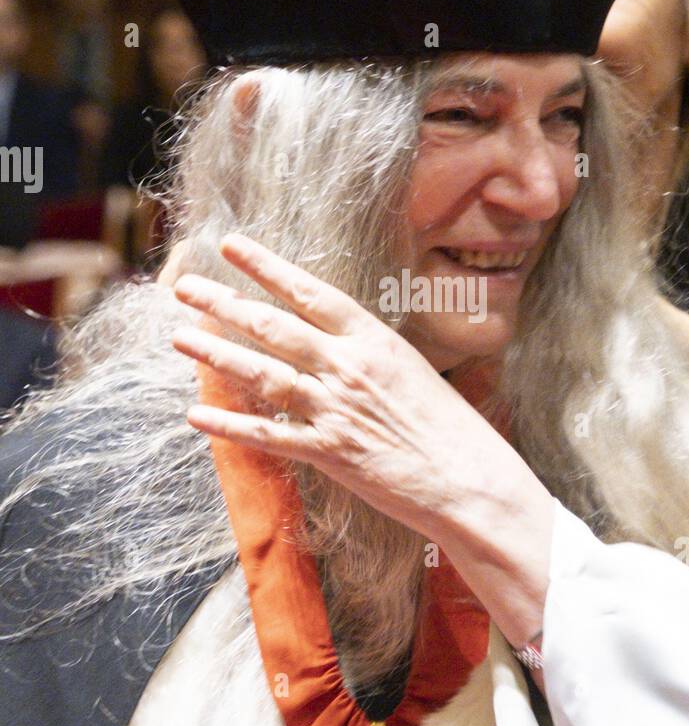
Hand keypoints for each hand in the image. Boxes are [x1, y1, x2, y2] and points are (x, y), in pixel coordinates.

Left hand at [171, 233, 552, 645]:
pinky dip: (229, 424)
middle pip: (274, 328)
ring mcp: (336, 410)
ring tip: (179, 337)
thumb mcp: (412, 371)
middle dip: (224, 304)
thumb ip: (367, 354)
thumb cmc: (450, 427)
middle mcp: (350, 367)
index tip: (231, 246)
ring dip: (216, 353)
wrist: (470, 479)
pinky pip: (268, 435)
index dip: (267, 267)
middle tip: (184, 288)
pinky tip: (196, 414)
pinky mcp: (329, 453)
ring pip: (263, 374)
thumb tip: (331, 343)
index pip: (310, 292)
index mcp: (374, 340)